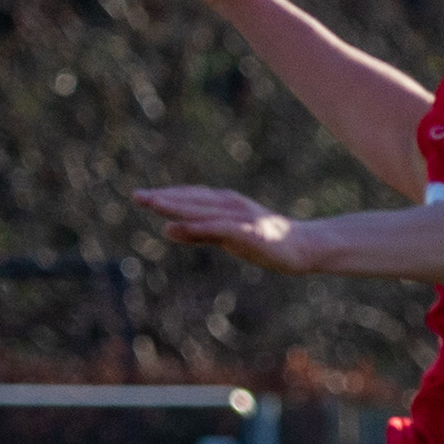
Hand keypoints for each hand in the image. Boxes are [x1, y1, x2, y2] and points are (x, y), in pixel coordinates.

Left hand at [138, 185, 316, 274]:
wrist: (305, 248)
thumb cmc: (266, 242)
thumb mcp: (227, 237)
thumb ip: (198, 233)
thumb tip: (167, 229)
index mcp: (226, 205)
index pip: (191, 197)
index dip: (167, 196)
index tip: (141, 196)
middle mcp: (232, 205)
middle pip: (193, 200)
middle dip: (165, 198)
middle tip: (138, 196)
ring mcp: (242, 218)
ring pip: (204, 210)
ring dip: (178, 206)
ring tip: (154, 204)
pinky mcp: (251, 232)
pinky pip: (221, 228)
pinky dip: (200, 226)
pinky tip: (181, 227)